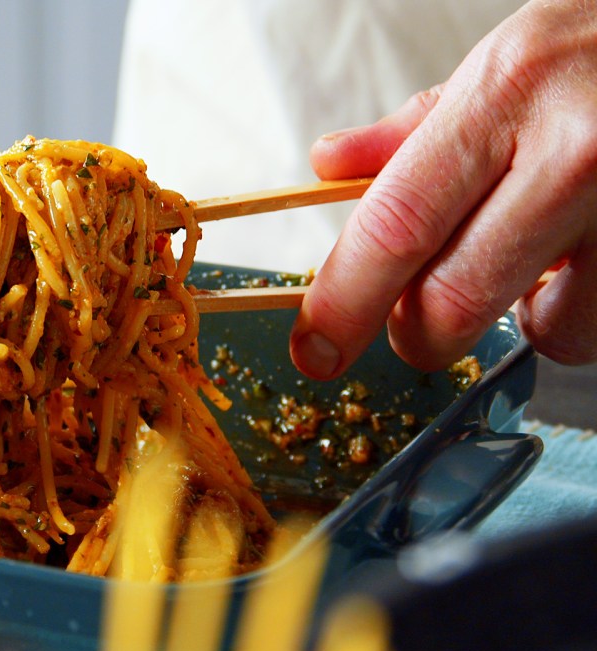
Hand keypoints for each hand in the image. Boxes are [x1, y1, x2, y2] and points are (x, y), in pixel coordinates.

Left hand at [293, 0, 596, 378]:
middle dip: (418, 334)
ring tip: (540, 258)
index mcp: (507, 95)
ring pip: (549, 329)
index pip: (396, 224)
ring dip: (525, 317)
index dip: (344, 302)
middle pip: (456, 299)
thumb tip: (330, 165)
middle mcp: (577, 151)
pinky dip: (583, 308)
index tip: (315, 348)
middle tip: (415, 322)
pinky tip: (589, 256)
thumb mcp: (505, 67)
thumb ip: (412, 130)